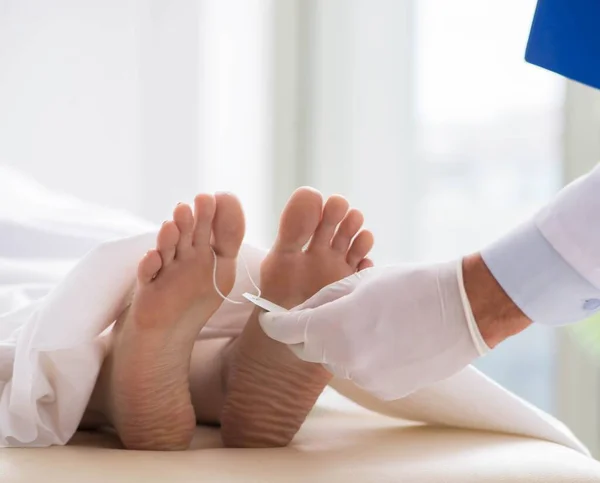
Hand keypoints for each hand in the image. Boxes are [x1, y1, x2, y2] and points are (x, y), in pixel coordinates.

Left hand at [258, 260, 489, 399]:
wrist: (462, 309)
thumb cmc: (409, 286)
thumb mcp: (358, 283)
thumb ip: (320, 302)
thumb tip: (300, 314)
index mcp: (332, 328)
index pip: (285, 332)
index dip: (274, 323)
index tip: (270, 318)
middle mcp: (343, 360)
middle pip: (308, 349)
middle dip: (308, 333)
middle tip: (322, 313)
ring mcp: (365, 379)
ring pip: (335, 361)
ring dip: (339, 344)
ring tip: (368, 321)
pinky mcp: (385, 390)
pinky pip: (360, 372)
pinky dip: (363, 357)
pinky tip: (386, 338)